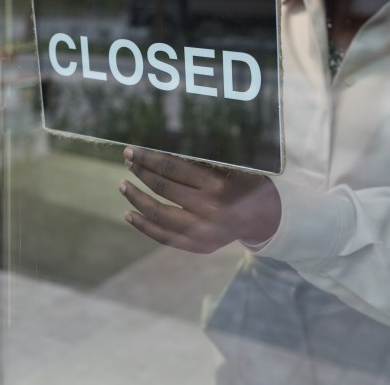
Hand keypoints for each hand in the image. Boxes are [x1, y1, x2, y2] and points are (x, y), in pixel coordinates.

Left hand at [119, 146, 281, 253]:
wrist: (265, 216)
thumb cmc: (244, 182)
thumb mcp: (231, 165)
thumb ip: (202, 158)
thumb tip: (161, 145)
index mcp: (217, 184)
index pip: (172, 168)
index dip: (149, 158)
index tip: (133, 150)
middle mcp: (209, 208)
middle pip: (163, 188)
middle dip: (141, 172)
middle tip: (128, 161)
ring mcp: (203, 230)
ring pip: (159, 213)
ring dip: (136, 198)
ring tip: (123, 185)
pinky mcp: (199, 245)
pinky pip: (164, 237)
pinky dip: (143, 225)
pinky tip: (129, 213)